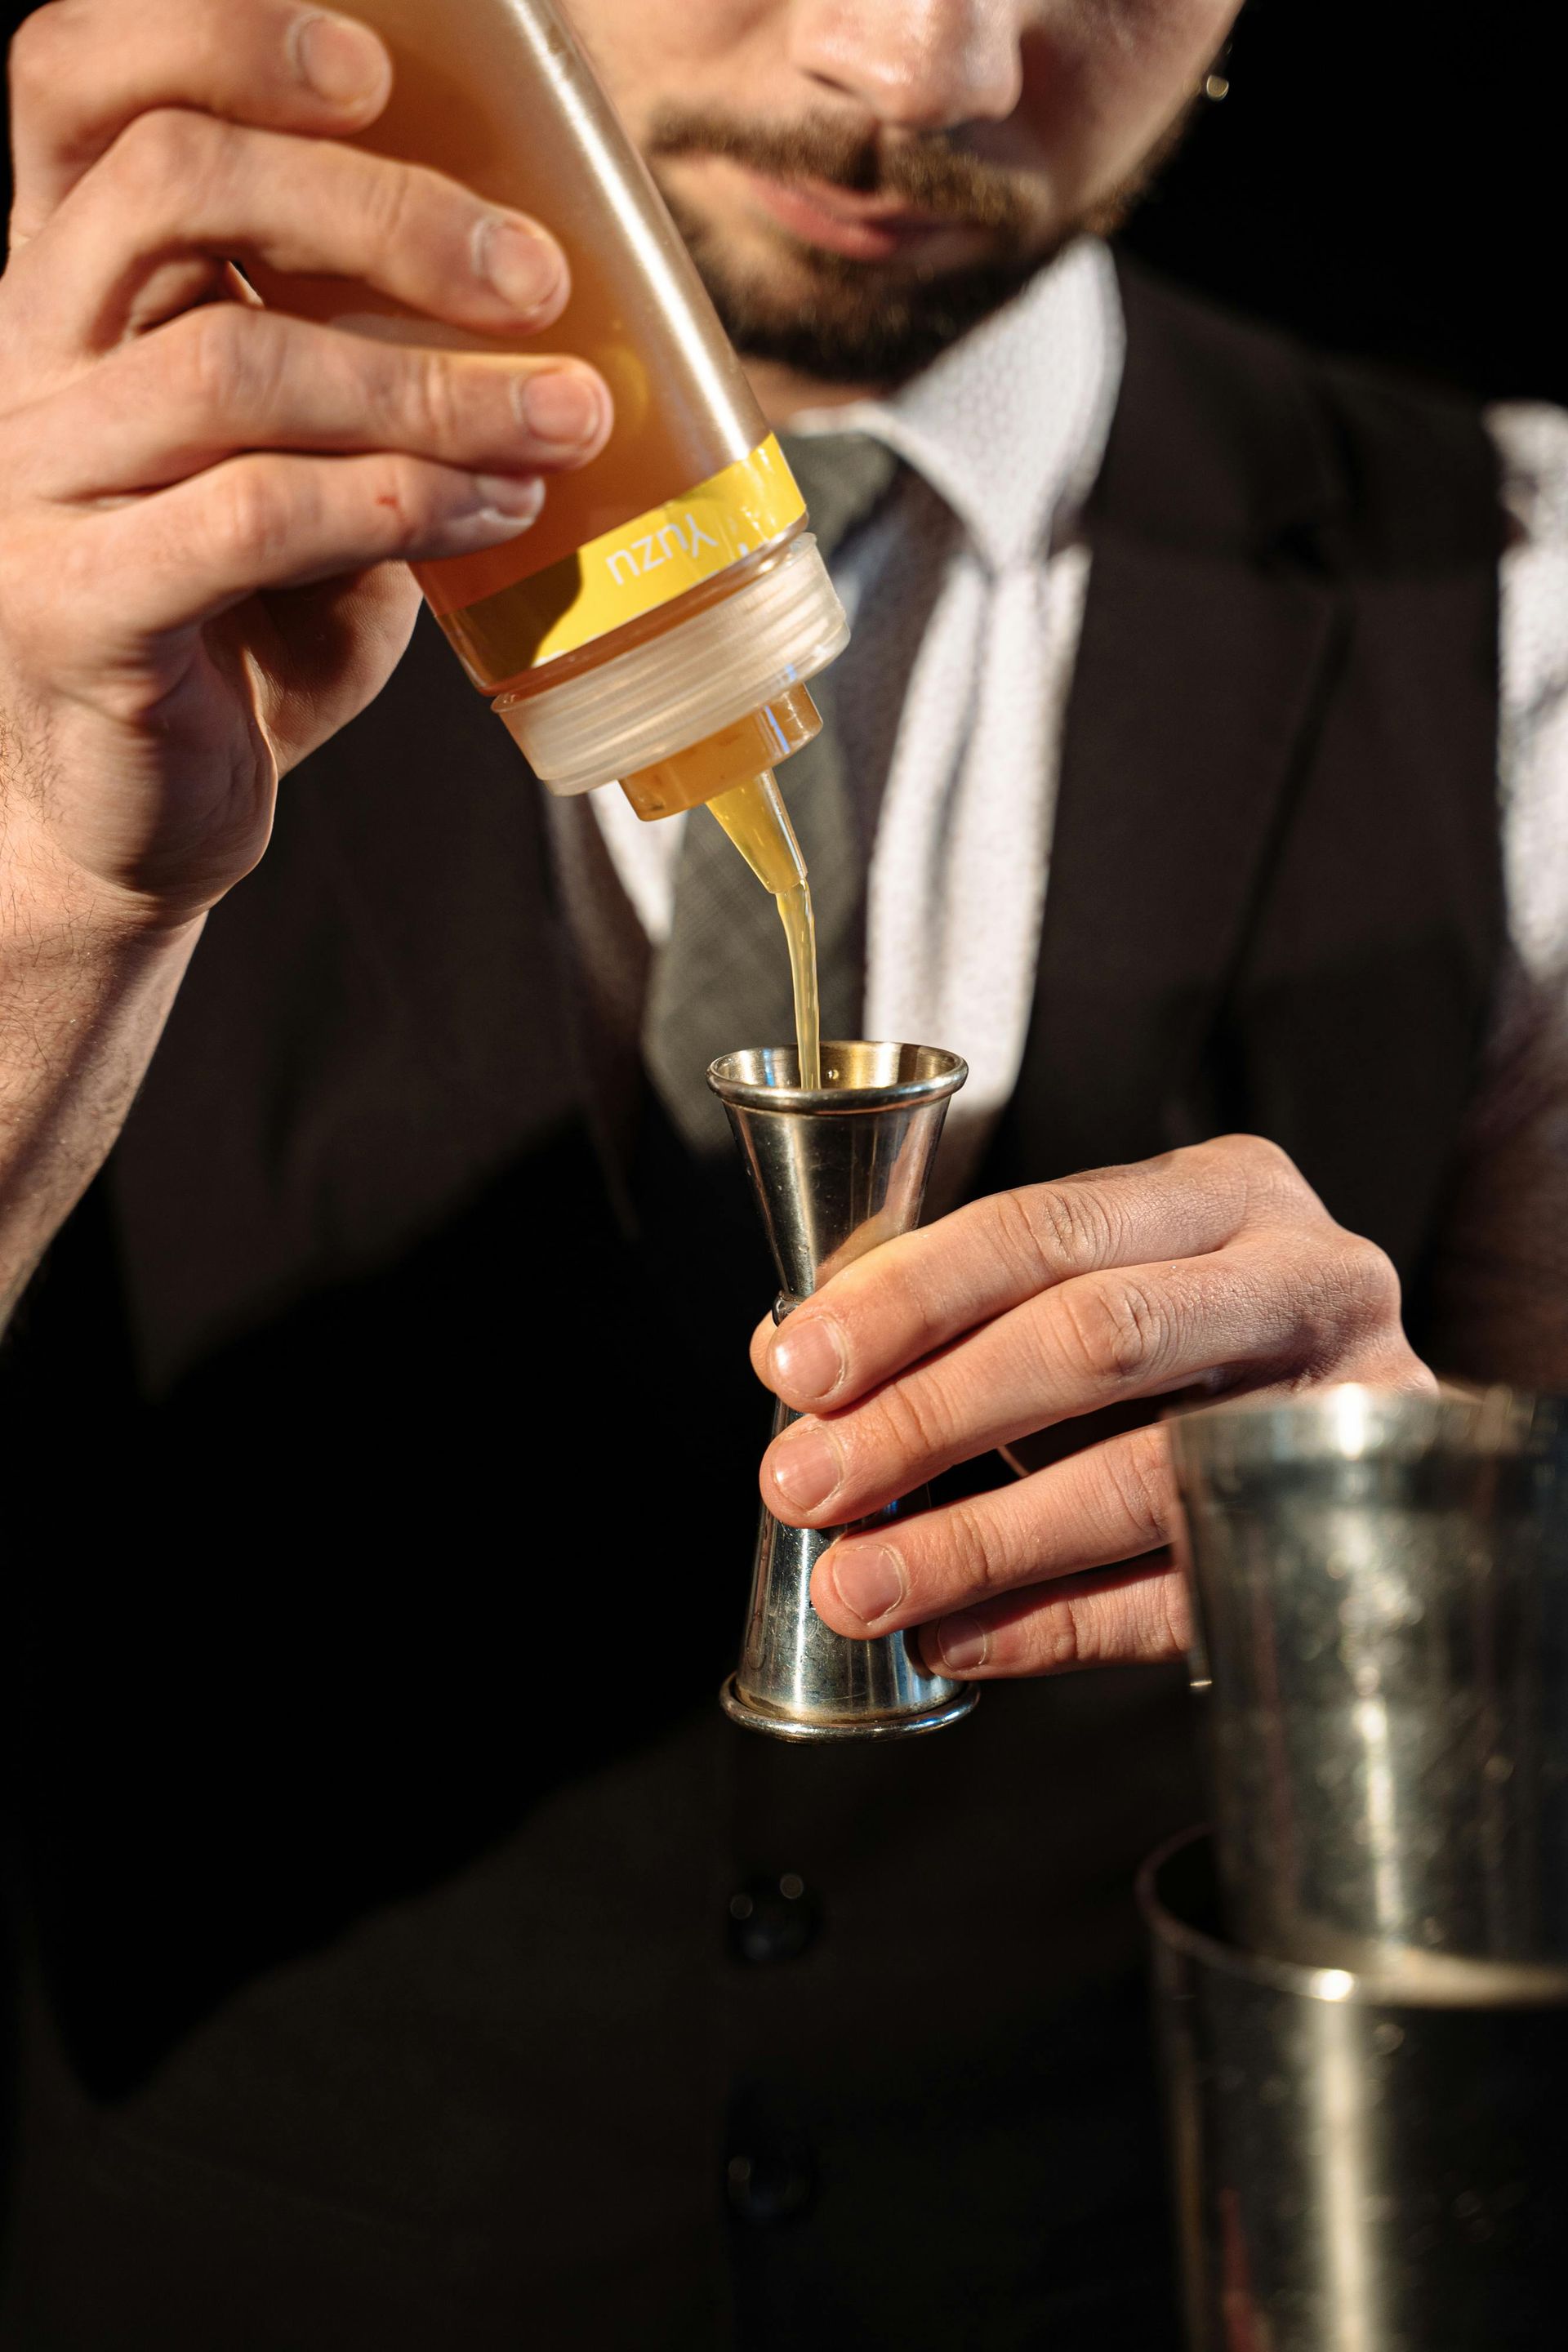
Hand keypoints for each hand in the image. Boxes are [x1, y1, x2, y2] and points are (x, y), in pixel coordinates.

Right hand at [0, 0, 611, 933]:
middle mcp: (31, 354)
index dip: (212, 34)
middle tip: (536, 277)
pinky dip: (401, 501)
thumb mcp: (316, 454)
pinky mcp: (79, 603)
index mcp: (78, 284)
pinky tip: (497, 510)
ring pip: (230, 363)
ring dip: (429, 384)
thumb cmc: (246, 616)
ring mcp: (39, 480)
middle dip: (377, 209)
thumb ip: (367, 354)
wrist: (146, 808)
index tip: (375, 69)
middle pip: (164, 180)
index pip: (77, 80)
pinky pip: (252, 515)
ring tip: (562, 420)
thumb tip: (549, 288)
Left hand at [754, 1135, 1433, 1679]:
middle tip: (807, 1485)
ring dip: (976, 1543)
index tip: (797, 1368)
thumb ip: (962, 1306)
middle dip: (929, 1417)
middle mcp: (1305, 1282)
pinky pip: (1182, 1594)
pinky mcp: (1349, 1537)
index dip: (909, 1298)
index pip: (1044, 1227)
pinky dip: (1054, 1625)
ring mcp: (1343, 1414)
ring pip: (1141, 1480)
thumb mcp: (1102, 1279)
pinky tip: (956, 1638)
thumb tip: (786, 1356)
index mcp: (1225, 1192)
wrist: (1380, 1435)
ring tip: (859, 1584)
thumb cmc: (1198, 1337)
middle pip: (1097, 1340)